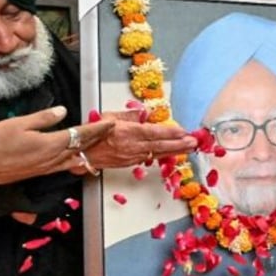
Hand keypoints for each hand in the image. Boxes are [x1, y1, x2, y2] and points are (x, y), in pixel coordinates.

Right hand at [0, 106, 114, 186]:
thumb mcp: (20, 123)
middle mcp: (53, 158)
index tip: (109, 123)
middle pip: (81, 147)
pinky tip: (75, 160)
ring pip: (74, 158)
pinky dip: (74, 160)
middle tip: (109, 131)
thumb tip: (62, 111)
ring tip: (96, 143)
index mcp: (51, 144)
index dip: (97, 128)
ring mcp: (46, 168)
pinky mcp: (38, 173)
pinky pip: (63, 166)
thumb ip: (44, 118)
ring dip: (87, 150)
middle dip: (97, 138)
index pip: (81, 134)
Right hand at [83, 110, 197, 168]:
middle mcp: (132, 146)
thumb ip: (130, 114)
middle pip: (161, 145)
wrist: (81, 153)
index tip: (184, 131)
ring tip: (190, 148)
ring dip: (176, 151)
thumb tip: (146, 113)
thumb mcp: (109, 116)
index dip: (171, 132)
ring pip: (159, 153)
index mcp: (128, 132)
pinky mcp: (131, 163)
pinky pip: (151, 157)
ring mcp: (133, 156)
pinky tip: (173, 153)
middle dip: (180, 144)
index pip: (154, 132)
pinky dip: (164, 155)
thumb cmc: (92, 133)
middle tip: (194, 142)